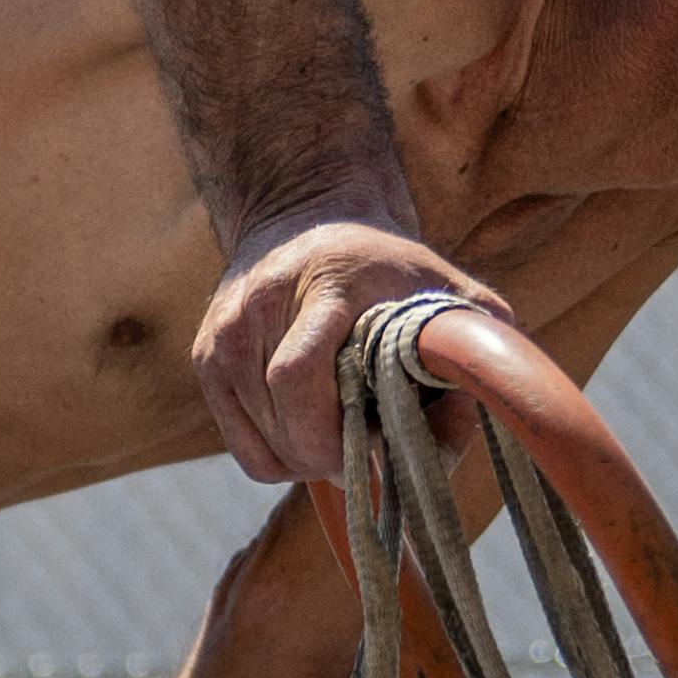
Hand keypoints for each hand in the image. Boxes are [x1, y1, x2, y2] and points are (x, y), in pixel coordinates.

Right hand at [188, 206, 504, 486]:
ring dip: (314, 462)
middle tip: (377, 455)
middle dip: (336, 459)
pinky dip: (284, 458)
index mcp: (322, 288)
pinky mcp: (206, 359)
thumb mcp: (443, 288)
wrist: (304, 215)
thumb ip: (472, 347)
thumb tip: (471, 418)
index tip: (383, 443)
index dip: (337, 433)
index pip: (296, 376)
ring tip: (350, 436)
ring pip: (266, 449)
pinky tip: (317, 434)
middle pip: (286, 426)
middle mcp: (257, 310)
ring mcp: (223, 336)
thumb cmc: (386, 267)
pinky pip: (245, 448)